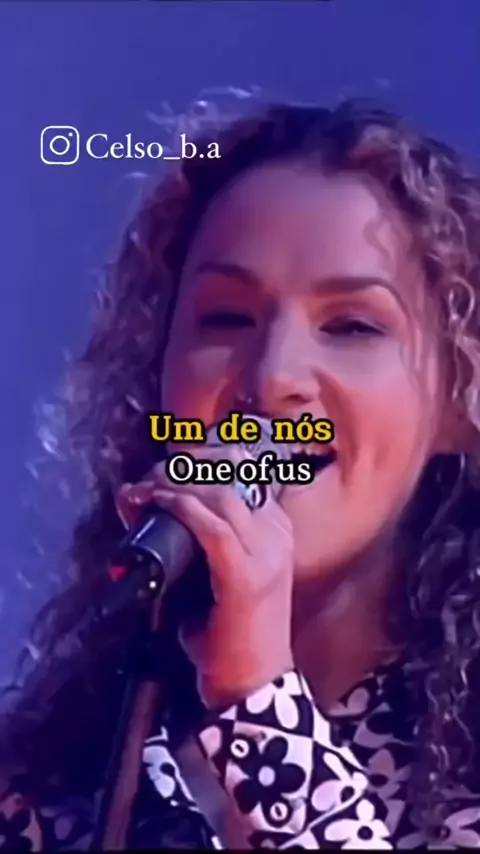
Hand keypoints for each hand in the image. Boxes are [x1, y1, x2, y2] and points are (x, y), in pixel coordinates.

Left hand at [116, 446, 294, 707]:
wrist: (254, 685)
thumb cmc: (231, 634)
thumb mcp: (217, 575)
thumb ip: (197, 540)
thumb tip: (148, 510)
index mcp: (275, 529)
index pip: (242, 471)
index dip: (199, 461)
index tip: (162, 470)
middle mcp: (275, 534)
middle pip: (230, 474)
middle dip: (182, 468)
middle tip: (147, 479)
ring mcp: (266, 553)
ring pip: (221, 493)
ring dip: (176, 485)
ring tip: (145, 491)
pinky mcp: (246, 576)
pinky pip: (214, 527)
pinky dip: (183, 509)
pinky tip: (161, 504)